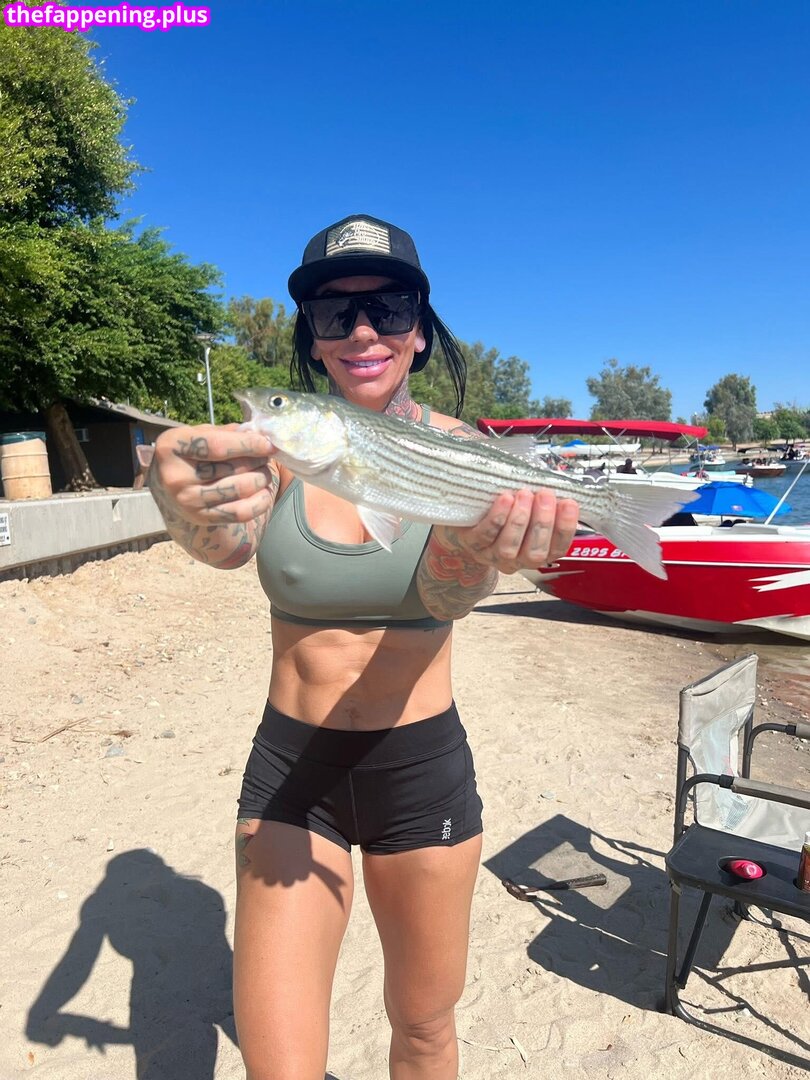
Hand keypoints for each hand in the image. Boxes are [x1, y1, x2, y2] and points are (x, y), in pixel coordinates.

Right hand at [149, 423, 276, 525]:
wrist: (168, 487)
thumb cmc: (190, 454)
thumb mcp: (199, 434)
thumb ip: (227, 432)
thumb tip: (260, 436)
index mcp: (171, 447)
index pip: (217, 446)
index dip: (248, 444)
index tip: (268, 444)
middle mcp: (176, 476)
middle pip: (232, 468)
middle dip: (258, 459)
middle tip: (265, 456)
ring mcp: (188, 501)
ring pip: (240, 489)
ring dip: (261, 478)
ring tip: (263, 471)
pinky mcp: (202, 518)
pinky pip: (242, 513)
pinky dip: (260, 501)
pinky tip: (263, 491)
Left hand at [440, 488, 578, 574]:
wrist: (464, 522)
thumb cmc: (502, 512)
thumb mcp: (527, 509)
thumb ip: (543, 504)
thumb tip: (562, 489)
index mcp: (536, 551)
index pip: (557, 549)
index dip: (565, 528)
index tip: (569, 503)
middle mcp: (516, 560)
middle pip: (534, 552)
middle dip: (542, 523)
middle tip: (545, 496)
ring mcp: (492, 555)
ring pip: (509, 548)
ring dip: (519, 520)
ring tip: (524, 494)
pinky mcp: (471, 544)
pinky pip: (485, 535)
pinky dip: (497, 517)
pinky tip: (505, 498)